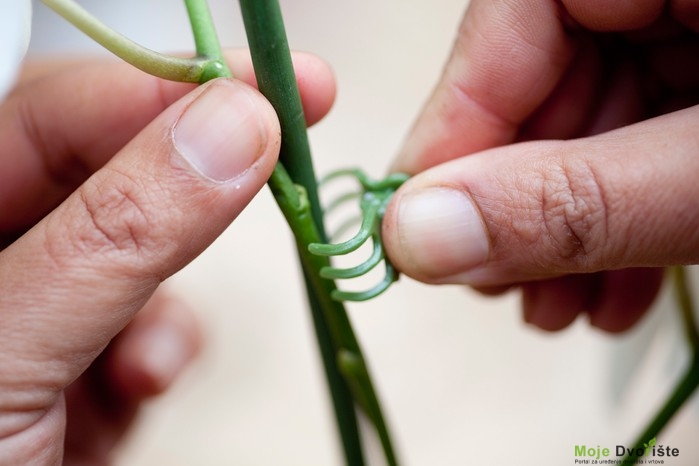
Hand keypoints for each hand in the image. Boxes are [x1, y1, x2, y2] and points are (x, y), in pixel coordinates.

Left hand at [0, 51, 334, 463]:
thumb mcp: (6, 360)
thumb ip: (118, 237)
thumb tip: (234, 128)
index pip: (48, 113)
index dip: (159, 88)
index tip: (264, 84)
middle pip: (102, 175)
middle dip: (196, 168)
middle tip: (287, 129)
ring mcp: (28, 316)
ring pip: (134, 258)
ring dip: (168, 298)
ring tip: (152, 358)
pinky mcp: (66, 370)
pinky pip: (136, 330)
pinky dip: (159, 354)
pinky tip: (140, 387)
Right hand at [383, 0, 698, 331]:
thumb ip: (573, 200)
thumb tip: (416, 234)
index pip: (511, 16)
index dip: (453, 126)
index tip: (419, 225)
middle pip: (543, 74)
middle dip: (522, 199)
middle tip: (500, 286)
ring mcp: (692, 23)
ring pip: (588, 112)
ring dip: (568, 222)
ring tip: (562, 306)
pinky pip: (641, 125)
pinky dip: (624, 206)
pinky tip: (618, 280)